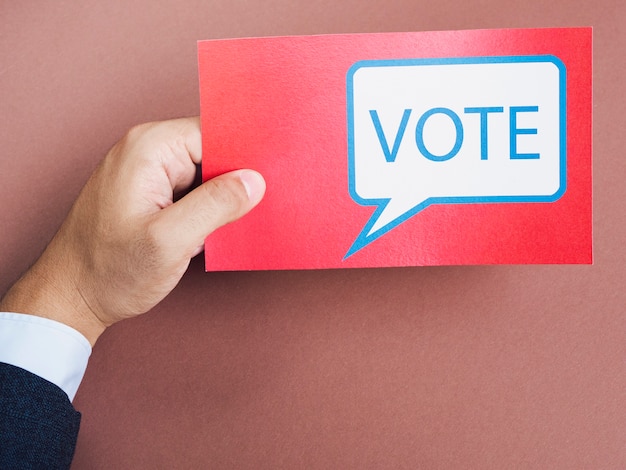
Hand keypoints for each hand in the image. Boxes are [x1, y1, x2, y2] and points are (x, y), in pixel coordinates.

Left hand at [0, 117, 264, 344]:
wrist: (70, 297)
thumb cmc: (109, 271)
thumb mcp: (170, 241)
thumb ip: (216, 206)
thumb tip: (254, 181)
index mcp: (148, 148)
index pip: (213, 132)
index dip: (243, 156)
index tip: (269, 178)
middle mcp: (146, 151)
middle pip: (211, 150)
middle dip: (234, 178)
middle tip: (254, 207)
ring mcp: (147, 172)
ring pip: (204, 172)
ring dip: (222, 197)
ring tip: (230, 224)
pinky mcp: (150, 194)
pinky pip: (192, 190)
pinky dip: (208, 208)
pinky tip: (212, 231)